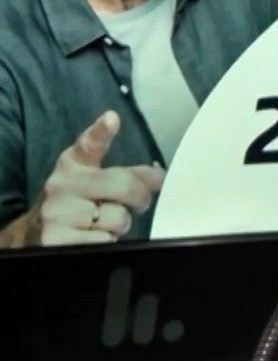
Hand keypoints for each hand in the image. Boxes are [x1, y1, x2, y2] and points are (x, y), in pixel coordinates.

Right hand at [39, 112, 165, 245]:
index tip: (111, 119)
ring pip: (118, 217)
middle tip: (138, 203)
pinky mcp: (56, 241)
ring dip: (122, 224)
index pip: (88, 144)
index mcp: (73, 164)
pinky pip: (105, 241)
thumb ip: (129, 173)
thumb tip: (159, 174)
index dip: (101, 132)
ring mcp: (57, 213)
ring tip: (106, 223)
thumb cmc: (78, 202)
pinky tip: (95, 238)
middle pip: (123, 185)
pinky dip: (108, 241)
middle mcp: (62, 184)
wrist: (37, 235)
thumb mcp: (94, 180)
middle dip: (140, 197)